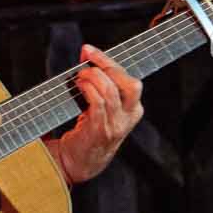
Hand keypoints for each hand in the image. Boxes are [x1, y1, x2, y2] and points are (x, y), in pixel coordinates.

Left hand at [49, 44, 142, 183]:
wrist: (80, 163)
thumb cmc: (88, 130)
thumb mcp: (102, 109)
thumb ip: (99, 86)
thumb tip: (86, 57)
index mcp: (133, 110)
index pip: (130, 80)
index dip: (109, 61)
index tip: (89, 50)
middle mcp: (128, 117)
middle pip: (130, 84)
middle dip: (106, 66)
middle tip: (86, 60)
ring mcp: (116, 125)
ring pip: (111, 91)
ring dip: (92, 78)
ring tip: (80, 76)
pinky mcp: (101, 131)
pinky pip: (98, 104)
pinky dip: (88, 90)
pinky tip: (79, 86)